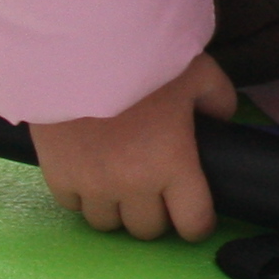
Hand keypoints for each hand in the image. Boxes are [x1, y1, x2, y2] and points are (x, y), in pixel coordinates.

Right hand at [30, 54, 234, 240]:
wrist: (78, 48)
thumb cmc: (145, 58)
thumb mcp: (200, 73)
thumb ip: (218, 100)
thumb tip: (220, 119)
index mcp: (173, 165)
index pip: (193, 223)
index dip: (198, 224)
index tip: (197, 216)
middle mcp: (133, 185)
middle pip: (148, 230)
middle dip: (157, 215)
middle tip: (157, 193)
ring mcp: (91, 185)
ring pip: (108, 224)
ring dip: (118, 208)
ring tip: (121, 184)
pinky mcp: (57, 176)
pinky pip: (73, 206)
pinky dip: (83, 196)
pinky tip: (89, 174)